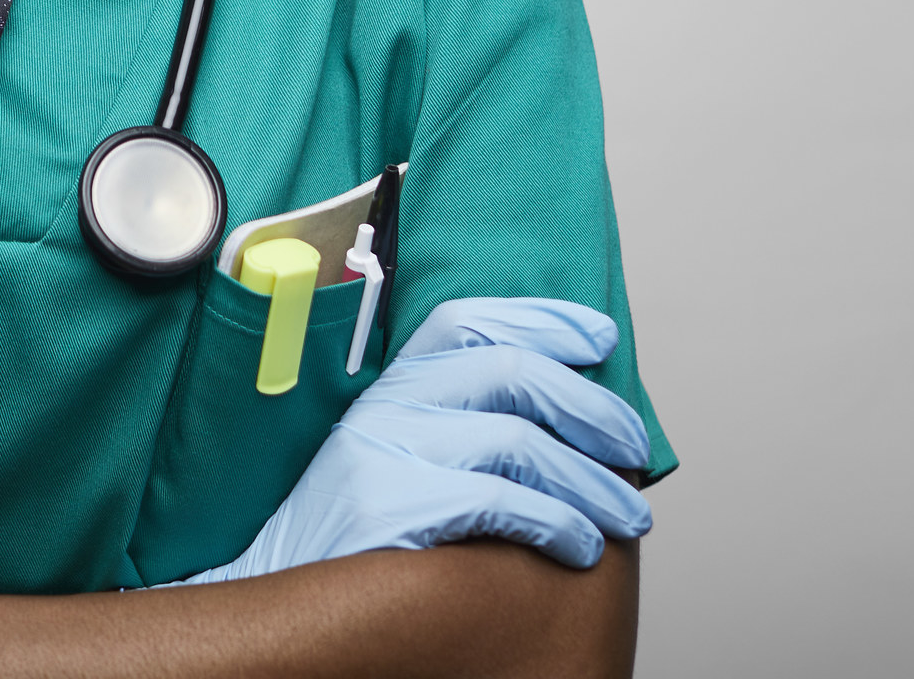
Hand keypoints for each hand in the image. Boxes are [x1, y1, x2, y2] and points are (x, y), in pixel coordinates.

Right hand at [183, 296, 653, 581]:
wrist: (279, 592)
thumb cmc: (354, 535)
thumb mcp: (393, 456)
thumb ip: (453, 424)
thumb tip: (563, 415)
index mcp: (391, 385)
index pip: (469, 322)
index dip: (543, 320)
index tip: (600, 338)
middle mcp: (387, 406)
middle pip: (511, 373)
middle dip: (591, 408)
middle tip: (634, 449)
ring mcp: (386, 452)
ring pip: (518, 439)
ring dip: (591, 481)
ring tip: (626, 516)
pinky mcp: (392, 506)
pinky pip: (498, 499)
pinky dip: (555, 521)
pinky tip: (578, 545)